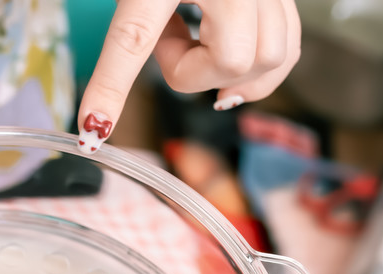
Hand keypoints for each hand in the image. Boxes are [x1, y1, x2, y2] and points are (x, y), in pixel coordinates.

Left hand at [77, 0, 300, 152]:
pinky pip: (288, 45)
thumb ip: (125, 37)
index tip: (95, 129)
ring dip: (230, 70)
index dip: (110, 87)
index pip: (133, 35)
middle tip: (168, 41)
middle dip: (195, 71)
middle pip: (236, 59)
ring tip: (195, 38)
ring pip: (273, 57)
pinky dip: (259, 67)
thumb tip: (96, 114)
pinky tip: (224, 49)